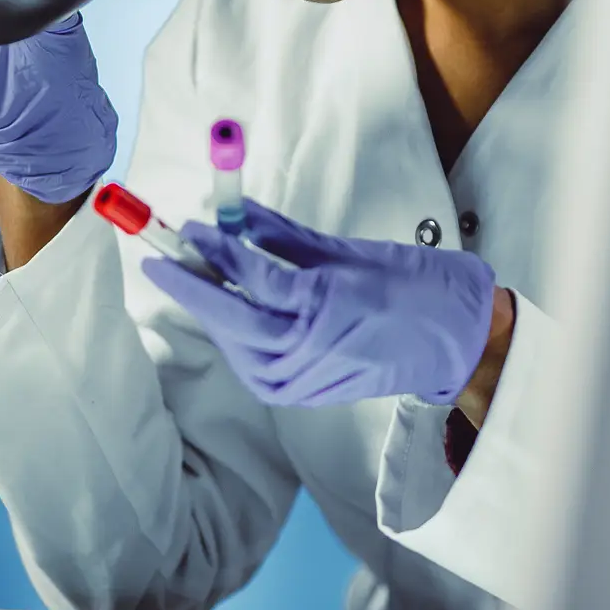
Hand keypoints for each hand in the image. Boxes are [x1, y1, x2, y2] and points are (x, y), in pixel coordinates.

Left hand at [140, 201, 497, 407]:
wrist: (451, 340)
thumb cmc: (410, 286)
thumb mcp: (345, 251)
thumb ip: (283, 236)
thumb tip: (235, 214)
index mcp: (323, 304)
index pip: (250, 274)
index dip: (213, 248)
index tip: (188, 226)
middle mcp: (308, 347)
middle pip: (230, 317)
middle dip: (190, 287)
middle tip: (158, 258)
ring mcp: (304, 377)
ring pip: (236, 346)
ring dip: (211, 314)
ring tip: (195, 280)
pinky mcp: (303, 395)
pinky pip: (252, 367)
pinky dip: (234, 341)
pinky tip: (228, 315)